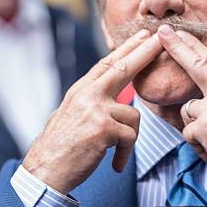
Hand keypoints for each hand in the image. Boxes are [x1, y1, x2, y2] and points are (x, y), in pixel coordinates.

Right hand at [23, 30, 162, 192]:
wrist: (45, 171)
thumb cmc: (60, 148)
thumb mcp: (71, 115)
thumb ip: (91, 102)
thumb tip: (110, 98)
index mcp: (81, 90)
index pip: (107, 64)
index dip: (127, 48)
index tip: (143, 36)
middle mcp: (88, 94)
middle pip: (123, 67)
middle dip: (145, 52)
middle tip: (161, 38)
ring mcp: (96, 109)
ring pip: (134, 115)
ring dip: (129, 137)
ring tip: (114, 152)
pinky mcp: (104, 128)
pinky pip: (130, 137)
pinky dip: (124, 153)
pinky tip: (114, 164)